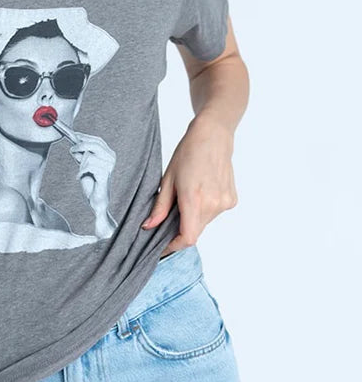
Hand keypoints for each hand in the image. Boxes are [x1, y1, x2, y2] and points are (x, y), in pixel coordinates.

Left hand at [69, 131, 116, 236]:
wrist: (95, 199)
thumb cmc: (91, 181)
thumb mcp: (84, 164)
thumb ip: (81, 153)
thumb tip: (74, 143)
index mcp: (109, 154)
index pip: (97, 140)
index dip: (85, 137)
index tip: (74, 135)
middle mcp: (111, 158)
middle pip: (94, 144)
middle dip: (80, 146)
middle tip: (72, 150)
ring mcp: (109, 166)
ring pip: (89, 156)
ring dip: (81, 164)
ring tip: (80, 171)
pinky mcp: (104, 174)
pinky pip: (88, 166)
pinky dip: (81, 171)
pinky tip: (80, 176)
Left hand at [141, 113, 237, 253]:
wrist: (213, 136)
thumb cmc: (188, 152)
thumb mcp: (168, 178)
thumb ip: (160, 207)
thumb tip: (149, 226)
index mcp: (194, 199)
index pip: (187, 237)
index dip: (173, 245)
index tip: (162, 245)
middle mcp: (213, 204)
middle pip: (195, 230)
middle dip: (180, 228)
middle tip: (170, 214)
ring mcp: (225, 203)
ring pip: (204, 223)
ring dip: (193, 217)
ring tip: (187, 195)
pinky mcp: (232, 200)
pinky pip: (214, 213)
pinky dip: (205, 209)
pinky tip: (201, 190)